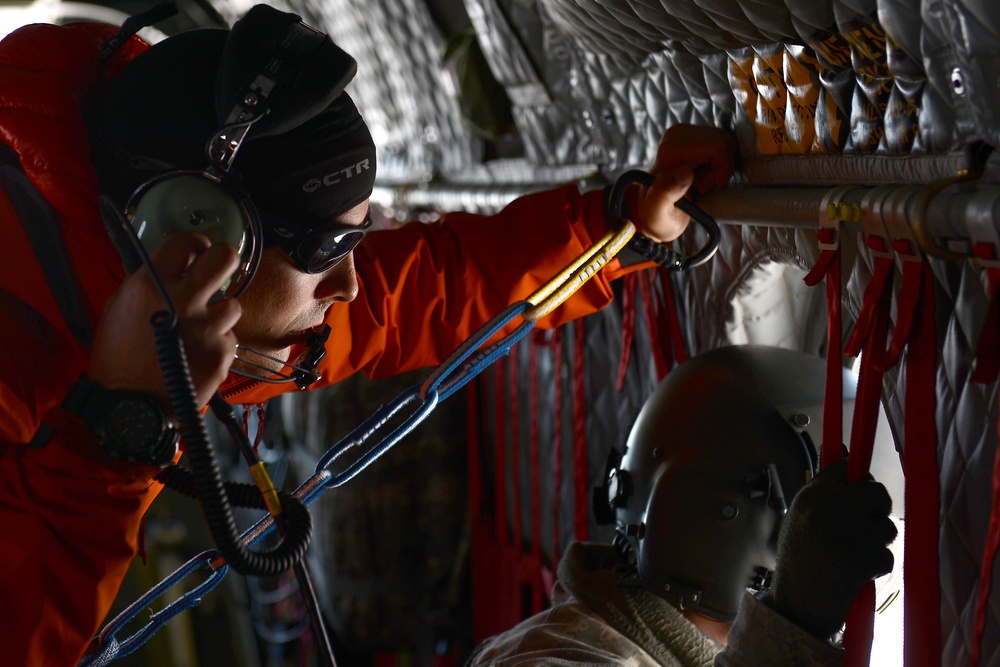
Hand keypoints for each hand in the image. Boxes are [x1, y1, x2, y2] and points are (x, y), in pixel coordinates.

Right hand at [90, 233, 242, 410]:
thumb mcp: (117, 309)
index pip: (187, 241)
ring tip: (199, 329)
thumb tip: (170, 266)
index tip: (197, 252)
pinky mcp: (222, 352)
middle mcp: (183, 301)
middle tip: (217, 272)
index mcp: (152, 285)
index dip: (195, 244)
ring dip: (220, 314)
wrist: (131, 407)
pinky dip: (218, 344)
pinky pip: (230, 338)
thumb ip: (146, 283)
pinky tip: (199, 355)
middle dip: (224, 260)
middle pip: (225, 257)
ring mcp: (207, 327)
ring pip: (233, 303)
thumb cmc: (119, 361)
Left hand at [633, 124, 736, 241]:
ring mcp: (685, 134)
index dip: (721, 170)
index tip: (703, 189)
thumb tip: (684, 173)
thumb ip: (664, 194)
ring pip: (725, 143)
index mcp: (670, 149)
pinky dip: (718, 163)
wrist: (655, 213)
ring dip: (719, 167)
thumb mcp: (656, 215)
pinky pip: (721, 145)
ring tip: (700, 183)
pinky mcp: (693, 137)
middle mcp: (676, 135)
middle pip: (724, 141)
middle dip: (721, 168)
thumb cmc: (658, 216)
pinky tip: (702, 176)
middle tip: (701, 187)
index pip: (718, 146)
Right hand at [767, 458, 896, 638]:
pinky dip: (877, 566)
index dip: (857, 480)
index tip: (859, 492)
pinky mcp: (867, 558)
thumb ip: (823, 498)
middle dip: (878, 509)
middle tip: (866, 525)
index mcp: (811, 496)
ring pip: (887, 527)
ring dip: (878, 542)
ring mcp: (851, 533)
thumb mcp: (798, 519)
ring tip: (855, 554)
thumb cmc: (798, 561)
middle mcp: (831, 508)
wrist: (797, 604)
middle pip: (877, 492)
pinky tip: (857, 573)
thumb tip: (853, 475)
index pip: (845, 468)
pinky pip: (888, 555)